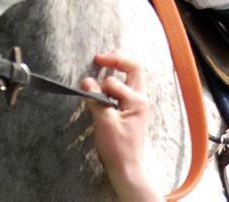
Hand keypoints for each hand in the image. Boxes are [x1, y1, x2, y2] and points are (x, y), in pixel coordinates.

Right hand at [82, 51, 160, 201]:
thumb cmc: (118, 149)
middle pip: (134, 68)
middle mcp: (141, 99)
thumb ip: (95, 100)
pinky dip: (118, 79)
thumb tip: (86, 81)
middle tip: (99, 58)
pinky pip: (128, 86)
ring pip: (133, 76)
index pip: (116, 82)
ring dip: (119, 67)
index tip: (88, 86)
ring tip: (104, 61)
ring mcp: (138, 104)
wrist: (127, 169)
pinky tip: (106, 81)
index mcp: (137, 102)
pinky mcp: (133, 110)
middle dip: (117, 60)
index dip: (101, 84)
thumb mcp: (104, 123)